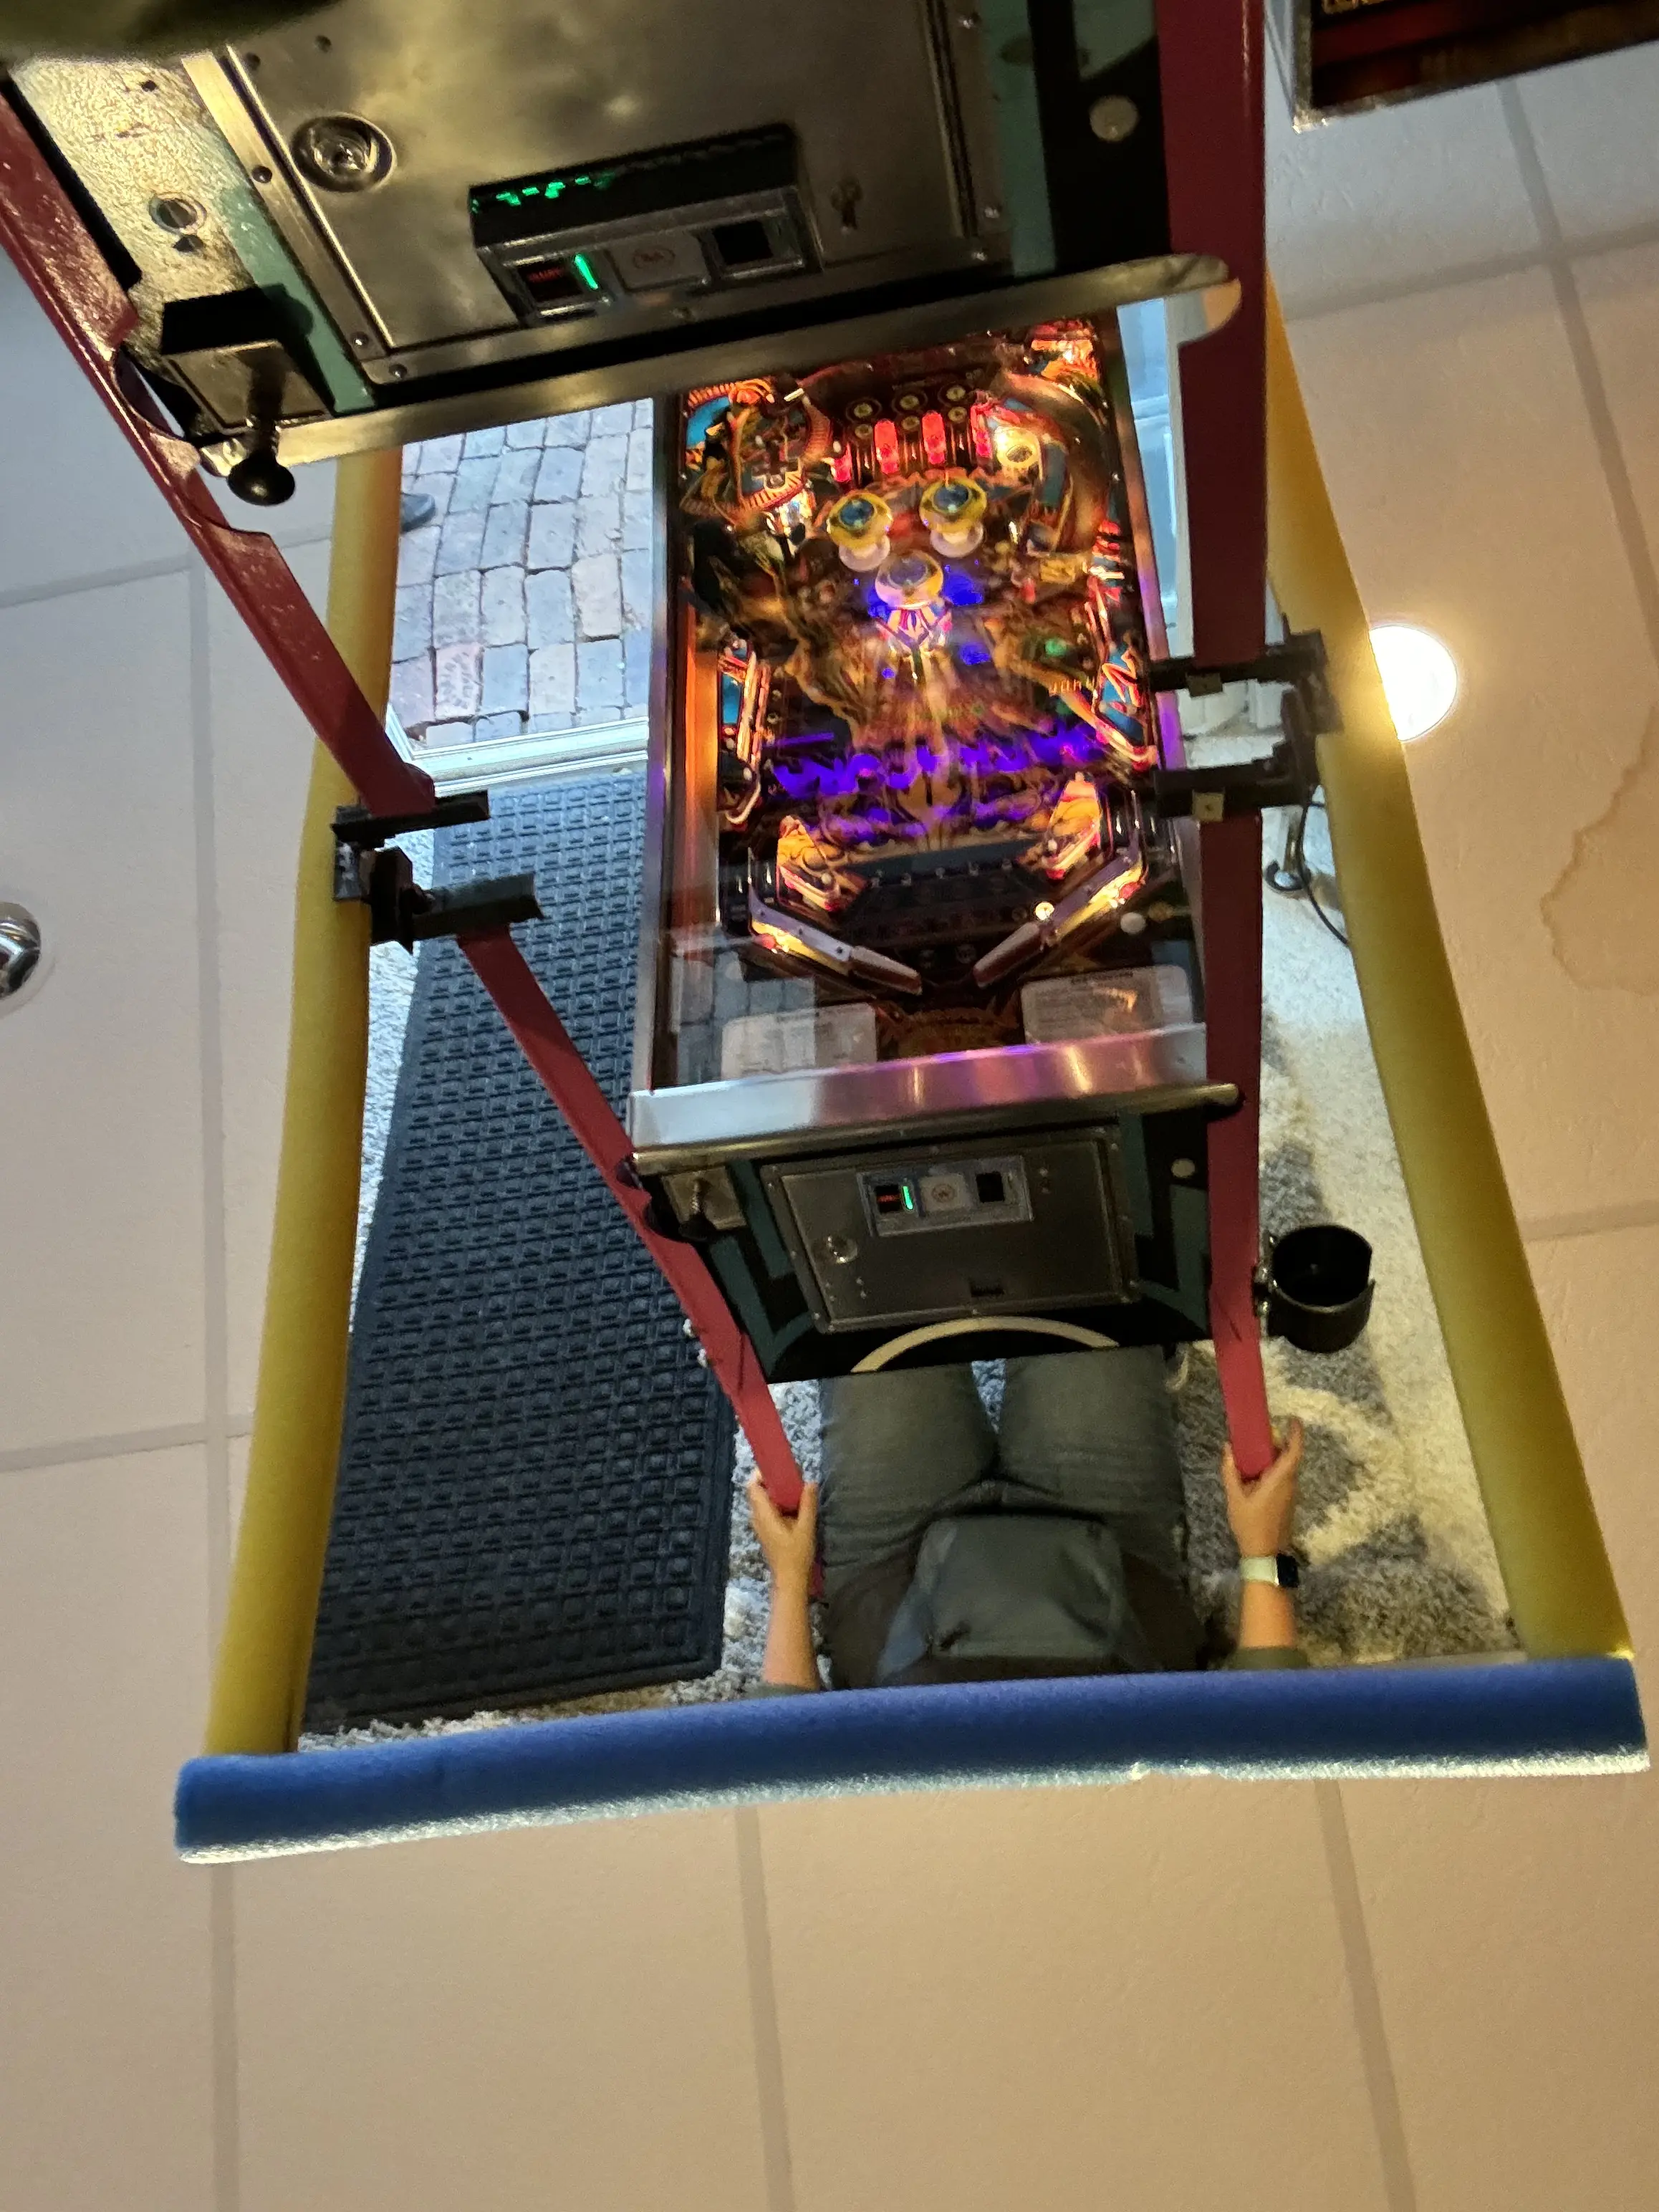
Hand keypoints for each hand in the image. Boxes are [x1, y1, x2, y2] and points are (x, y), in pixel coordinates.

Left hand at [747, 1475, 818, 1591]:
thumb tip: (810, 1482)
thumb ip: (808, 1504)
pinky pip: (768, 1510)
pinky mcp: (767, 1531)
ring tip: (796, 1487)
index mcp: (763, 1514)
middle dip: (772, 1480)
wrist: (790, 1581)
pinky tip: (795, 1505)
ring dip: (777, 1492)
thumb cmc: (796, 1555)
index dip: (761, 1473)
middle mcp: (757, 1518)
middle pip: (758, 1491)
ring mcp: (761, 1525)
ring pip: (764, 1501)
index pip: (752, 1486)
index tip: (778, 1467)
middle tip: (792, 1475)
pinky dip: (779, 1503)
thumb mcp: (806, 1528)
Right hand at [1222, 1419, 1302, 1557]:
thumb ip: (1230, 1471)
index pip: (1294, 1452)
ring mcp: (1290, 1494)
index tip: (1293, 1419)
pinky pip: (1282, 1479)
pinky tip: (1254, 1475)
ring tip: (1251, 1453)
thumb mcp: (1235, 1497)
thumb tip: (1228, 1447)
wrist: (1265, 1554)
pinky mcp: (1287, 1502)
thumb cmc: (1250, 1524)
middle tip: (1257, 1435)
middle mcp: (1290, 1484)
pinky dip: (1271, 1470)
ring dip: (1272, 1458)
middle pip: (1288, 1457)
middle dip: (1276, 1443)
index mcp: (1280, 1480)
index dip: (1296, 1434)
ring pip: (1285, 1469)